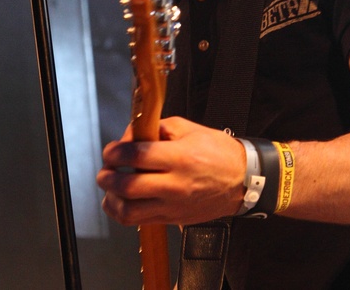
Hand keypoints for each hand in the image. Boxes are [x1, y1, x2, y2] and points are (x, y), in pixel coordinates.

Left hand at [96, 116, 246, 225]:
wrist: (244, 181)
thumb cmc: (219, 153)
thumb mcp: (190, 129)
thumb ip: (158, 128)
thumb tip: (131, 136)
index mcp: (180, 158)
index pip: (136, 155)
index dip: (115, 152)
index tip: (111, 151)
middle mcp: (175, 185)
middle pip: (127, 186)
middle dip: (107, 176)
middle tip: (105, 169)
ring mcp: (173, 206)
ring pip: (128, 211)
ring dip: (111, 199)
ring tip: (109, 187)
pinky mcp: (172, 219)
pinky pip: (138, 221)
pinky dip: (122, 212)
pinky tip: (120, 200)